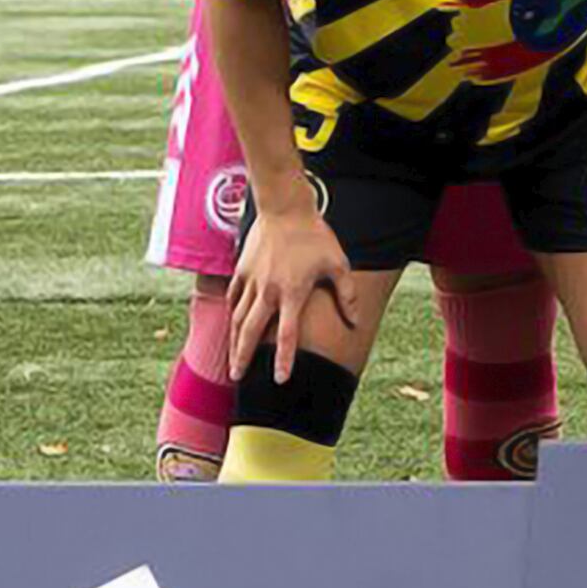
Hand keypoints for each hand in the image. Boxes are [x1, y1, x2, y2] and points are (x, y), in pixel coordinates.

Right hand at [225, 203, 354, 385]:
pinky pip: (232, 298)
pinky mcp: (240, 271)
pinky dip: (230, 314)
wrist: (285, 208)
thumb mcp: (338, 264)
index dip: (283, 359)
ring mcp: (251, 281)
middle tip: (238, 378)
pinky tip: (231, 327)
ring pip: (236, 318)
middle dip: (243, 357)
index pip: (287, 335)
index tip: (280, 379)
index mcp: (293, 292)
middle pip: (250, 332)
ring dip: (233, 341)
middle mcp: (268, 291)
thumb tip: (356, 322)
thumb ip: (347, 295)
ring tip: (232, 360)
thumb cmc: (316, 237)